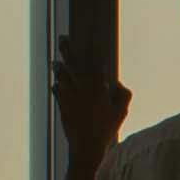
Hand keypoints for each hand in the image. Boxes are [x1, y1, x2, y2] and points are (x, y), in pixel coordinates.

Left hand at [45, 36, 126, 155]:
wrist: (86, 147)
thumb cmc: (106, 129)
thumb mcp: (121, 111)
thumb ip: (123, 94)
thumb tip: (115, 83)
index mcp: (96, 84)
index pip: (94, 58)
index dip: (92, 44)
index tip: (90, 32)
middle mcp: (79, 86)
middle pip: (71, 62)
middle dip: (67, 48)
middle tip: (63, 37)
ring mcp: (67, 95)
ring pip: (61, 75)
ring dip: (59, 67)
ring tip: (56, 62)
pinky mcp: (60, 105)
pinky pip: (57, 91)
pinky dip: (57, 86)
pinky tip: (56, 84)